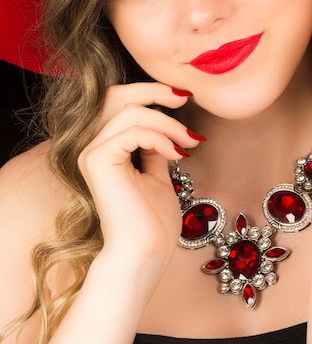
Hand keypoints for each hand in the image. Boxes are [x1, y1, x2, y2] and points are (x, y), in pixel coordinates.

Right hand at [77, 83, 200, 275]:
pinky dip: (160, 137)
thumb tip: (165, 125)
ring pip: (130, 111)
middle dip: (154, 91)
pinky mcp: (97, 161)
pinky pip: (132, 131)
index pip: (120, 102)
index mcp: (104, 147)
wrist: (146, 253)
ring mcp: (91, 152)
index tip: (184, 99)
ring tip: (188, 141)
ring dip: (167, 122)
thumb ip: (154, 147)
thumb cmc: (152, 221)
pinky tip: (177, 154)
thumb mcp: (158, 174)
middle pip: (116, 95)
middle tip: (185, 98)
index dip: (151, 93)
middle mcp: (91, 146)